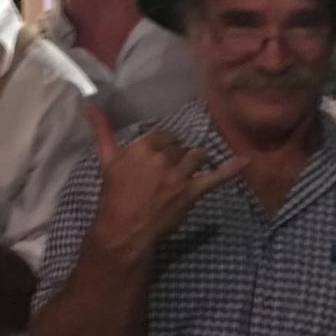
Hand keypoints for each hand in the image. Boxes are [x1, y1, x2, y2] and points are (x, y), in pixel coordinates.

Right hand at [87, 107, 246, 257]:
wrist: (124, 228)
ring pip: (197, 156)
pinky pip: (216, 177)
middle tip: (164, 173)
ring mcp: (180, 175)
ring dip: (194, 162)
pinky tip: (245, 161)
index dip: (161, 146)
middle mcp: (164, 157)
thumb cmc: (114, 195)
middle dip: (175, 157)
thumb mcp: (107, 160)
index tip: (156, 158)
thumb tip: (90, 107)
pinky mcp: (192, 192)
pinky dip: (232, 169)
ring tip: (185, 172)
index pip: (163, 135)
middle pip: (180, 147)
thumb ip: (103, 131)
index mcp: (144, 146)